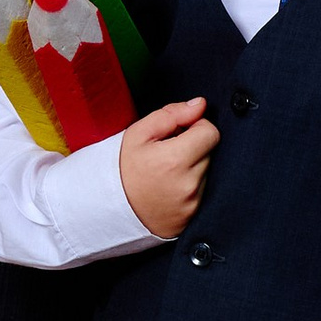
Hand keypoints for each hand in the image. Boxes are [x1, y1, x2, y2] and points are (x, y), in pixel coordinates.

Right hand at [118, 95, 216, 239]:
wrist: (109, 207)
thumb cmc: (123, 167)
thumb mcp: (138, 133)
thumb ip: (172, 114)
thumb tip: (200, 104)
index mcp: (175, 159)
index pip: (211, 132)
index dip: (196, 127)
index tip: (180, 132)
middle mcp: (188, 184)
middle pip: (210, 152)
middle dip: (193, 148)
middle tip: (167, 154)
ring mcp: (192, 203)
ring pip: (207, 173)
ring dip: (193, 168)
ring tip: (166, 172)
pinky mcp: (193, 216)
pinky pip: (202, 193)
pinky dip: (190, 187)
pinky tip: (169, 188)